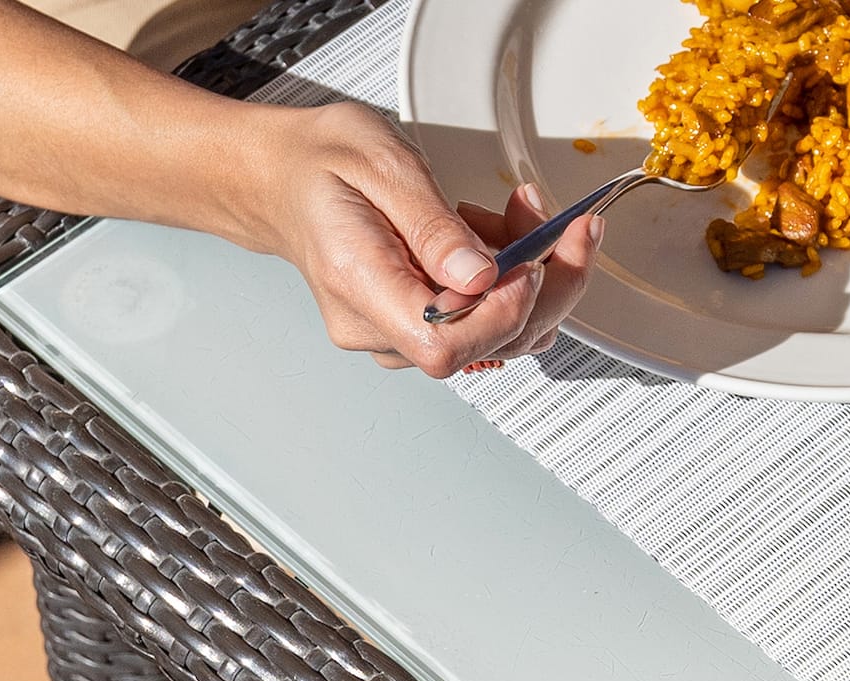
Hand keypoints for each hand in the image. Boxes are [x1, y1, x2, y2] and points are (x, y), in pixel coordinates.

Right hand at [236, 102, 600, 376]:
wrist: (284, 179)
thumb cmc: (323, 164)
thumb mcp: (382, 165)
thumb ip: (433, 227)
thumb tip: (481, 277)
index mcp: (358, 284)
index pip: (442, 344)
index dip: (501, 313)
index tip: (531, 261)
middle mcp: (375, 326)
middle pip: (481, 346)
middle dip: (543, 285)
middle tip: (565, 225)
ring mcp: (394, 334)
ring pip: (494, 338)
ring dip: (532, 280)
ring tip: (520, 215)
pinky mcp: (414, 328)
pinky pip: (481, 325)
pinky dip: (511, 283)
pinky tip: (502, 238)